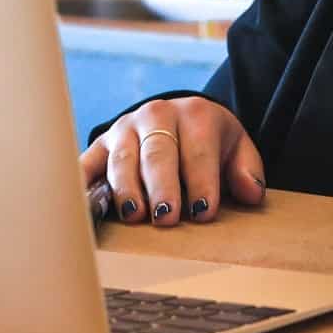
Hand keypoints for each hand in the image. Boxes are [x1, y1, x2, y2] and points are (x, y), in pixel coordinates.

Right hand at [79, 97, 265, 225]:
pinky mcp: (100, 144)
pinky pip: (86, 163)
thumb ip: (247, 170)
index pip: (199, 151)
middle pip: (158, 154)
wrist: (177, 117)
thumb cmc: (209, 142)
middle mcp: (156, 115)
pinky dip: (82, 183)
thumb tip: (251, 193)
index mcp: (196, 114)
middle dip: (162, 187)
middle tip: (167, 218)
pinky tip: (82, 204)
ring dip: (126, 188)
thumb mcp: (236, 148)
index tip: (203, 213)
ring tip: (135, 216)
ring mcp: (124, 128)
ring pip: (122, 159)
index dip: (202, 182)